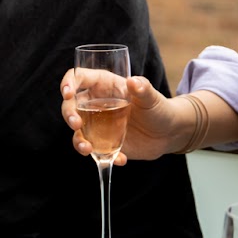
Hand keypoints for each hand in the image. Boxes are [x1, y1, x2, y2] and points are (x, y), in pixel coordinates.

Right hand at [59, 72, 183, 161]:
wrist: (170, 134)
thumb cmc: (160, 109)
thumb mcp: (152, 98)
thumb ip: (143, 89)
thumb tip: (133, 81)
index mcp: (104, 86)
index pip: (79, 78)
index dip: (68, 83)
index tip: (67, 94)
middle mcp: (96, 104)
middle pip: (71, 105)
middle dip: (69, 114)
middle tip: (76, 124)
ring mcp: (98, 125)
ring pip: (77, 131)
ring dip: (78, 140)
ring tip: (87, 149)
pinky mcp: (103, 143)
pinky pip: (94, 150)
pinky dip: (102, 157)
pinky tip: (120, 159)